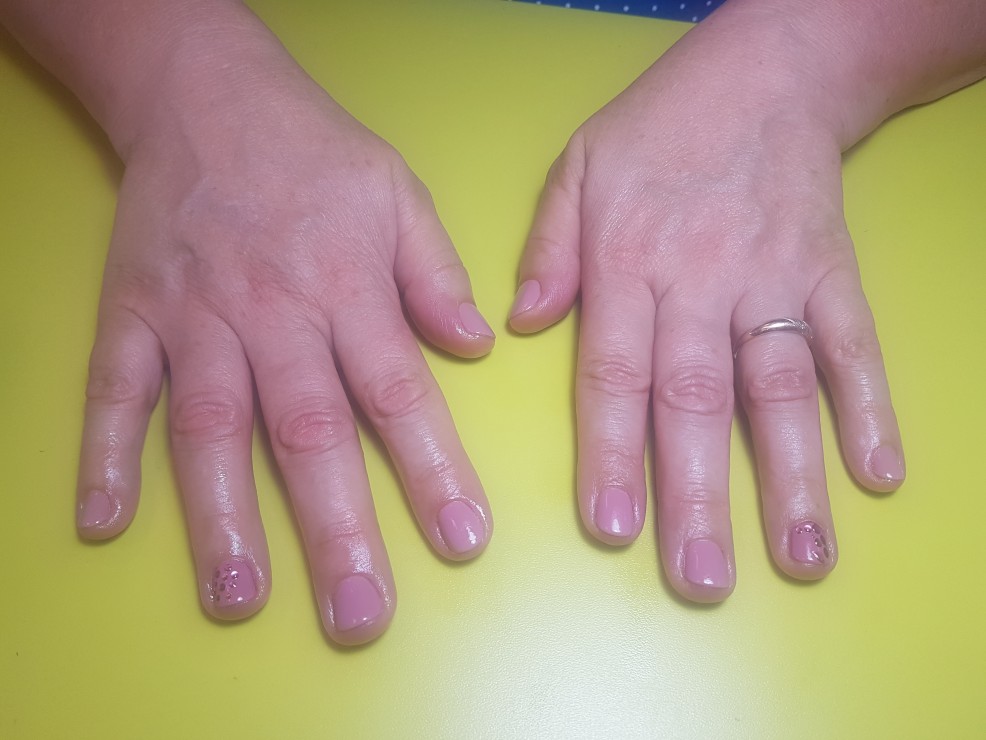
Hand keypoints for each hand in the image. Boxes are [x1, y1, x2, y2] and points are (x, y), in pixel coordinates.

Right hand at [74, 47, 493, 643]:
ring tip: (239, 596)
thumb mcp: (399, 195)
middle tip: (359, 614)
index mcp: (349, 287)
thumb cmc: (316, 152)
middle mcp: (274, 313)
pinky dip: (106, 452)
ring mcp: (195, 316)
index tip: (461, 540)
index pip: (400, 394)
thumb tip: (476, 347)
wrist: (207, 93)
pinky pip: (114, 388)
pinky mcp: (132, 312)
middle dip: (337, 528)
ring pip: (212, 426)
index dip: (432, 470)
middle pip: (308, 432)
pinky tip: (103, 518)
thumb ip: (436, 275)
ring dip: (224, 516)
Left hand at [509, 17, 903, 600]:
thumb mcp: (577, 167)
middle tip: (701, 579)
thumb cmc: (659, 129)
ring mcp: (773, 279)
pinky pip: (854, 346)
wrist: (768, 74)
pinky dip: (870, 407)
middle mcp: (700, 281)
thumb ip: (549, 248)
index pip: (615, 372)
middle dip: (699, 494)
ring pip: (781, 387)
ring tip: (802, 556)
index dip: (613, 453)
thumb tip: (520, 325)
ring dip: (793, 476)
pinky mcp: (832, 273)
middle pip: (698, 400)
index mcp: (627, 262)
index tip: (612, 528)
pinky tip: (880, 474)